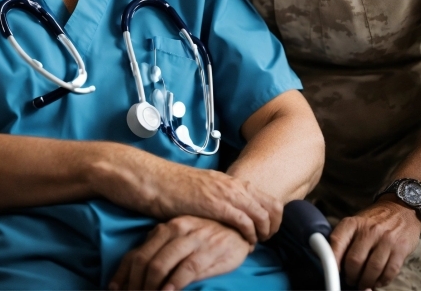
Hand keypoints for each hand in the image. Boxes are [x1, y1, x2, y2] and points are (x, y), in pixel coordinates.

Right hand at [97, 150, 281, 243]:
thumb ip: (212, 200)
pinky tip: (246, 243)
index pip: (263, 195)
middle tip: (269, 240)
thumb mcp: (196, 192)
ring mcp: (221, 191)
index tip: (268, 230)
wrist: (145, 177)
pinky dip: (249, 233)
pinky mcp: (212, 203)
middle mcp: (228, 183)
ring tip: (259, 244)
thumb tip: (223, 214)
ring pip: (261, 211)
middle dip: (275, 224)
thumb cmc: (166, 187)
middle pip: (269, 202)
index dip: (271, 214)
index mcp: (225, 180)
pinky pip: (243, 219)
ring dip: (264, 230)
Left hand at [109, 216, 252, 290]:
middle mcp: (174, 231)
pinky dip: (172, 285)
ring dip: (149, 289)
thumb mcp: (180, 236)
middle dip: (134, 286)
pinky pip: (185, 270)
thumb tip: (134, 269)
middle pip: (144, 262)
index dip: (123, 276)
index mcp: (164, 228)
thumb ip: (160, 247)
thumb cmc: (206, 234)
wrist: (240, 225)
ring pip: (160, 266)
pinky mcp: (207, 251)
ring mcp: (191, 240)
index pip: (136, 254)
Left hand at [330, 197, 420, 288]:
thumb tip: (334, 264)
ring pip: (372, 270)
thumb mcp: (356, 223)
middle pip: (355, 261)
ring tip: (363, 284)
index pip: (337, 242)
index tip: (333, 272)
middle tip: (351, 280)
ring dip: (366, 282)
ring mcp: (386, 240)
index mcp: (353, 223)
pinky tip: (377, 281)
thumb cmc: (374, 220)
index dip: (333, 261)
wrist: (401, 209)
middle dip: (351, 276)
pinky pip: (389, 272)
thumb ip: (345, 240)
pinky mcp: (400, 249)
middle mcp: (369, 230)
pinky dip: (382, 281)